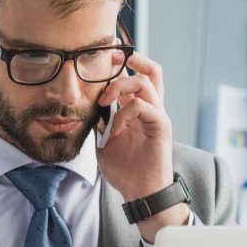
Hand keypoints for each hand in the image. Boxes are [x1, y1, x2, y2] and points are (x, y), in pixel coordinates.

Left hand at [95, 51, 189, 241]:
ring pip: (145, 82)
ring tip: (103, 101)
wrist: (140, 193)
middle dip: (130, 59)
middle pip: (152, 69)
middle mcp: (152, 108)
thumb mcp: (104, 140)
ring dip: (120, 87)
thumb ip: (99, 121)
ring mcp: (158, 117)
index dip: (124, 61)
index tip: (106, 52)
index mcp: (139, 109)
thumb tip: (85, 106)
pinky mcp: (162, 128)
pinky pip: (144, 107)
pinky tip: (115, 128)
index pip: (137, 75)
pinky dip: (125, 113)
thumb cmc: (125, 169)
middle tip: (110, 59)